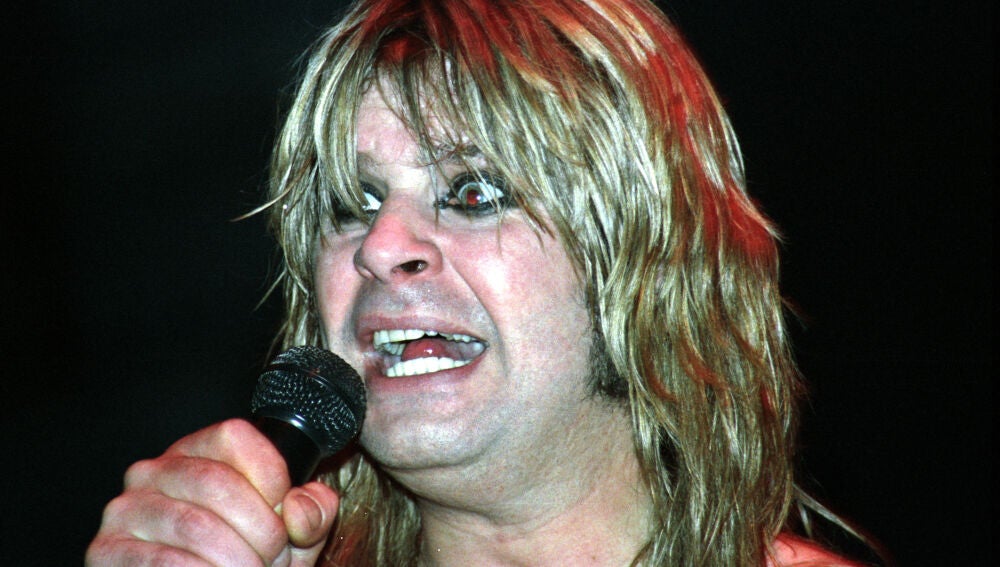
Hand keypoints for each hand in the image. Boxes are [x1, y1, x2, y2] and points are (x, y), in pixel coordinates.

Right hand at [86, 419, 338, 565]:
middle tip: (273, 559)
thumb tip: (298, 507)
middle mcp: (153, 471)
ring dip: (238, 561)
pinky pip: (165, 561)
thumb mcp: (293, 535)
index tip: (286, 516)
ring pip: (195, 526)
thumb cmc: (248, 562)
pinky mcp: (106, 551)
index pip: (236, 437)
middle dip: (260, 531)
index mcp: (198, 451)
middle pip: (218, 483)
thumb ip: (312, 513)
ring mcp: (126, 511)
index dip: (273, 479)